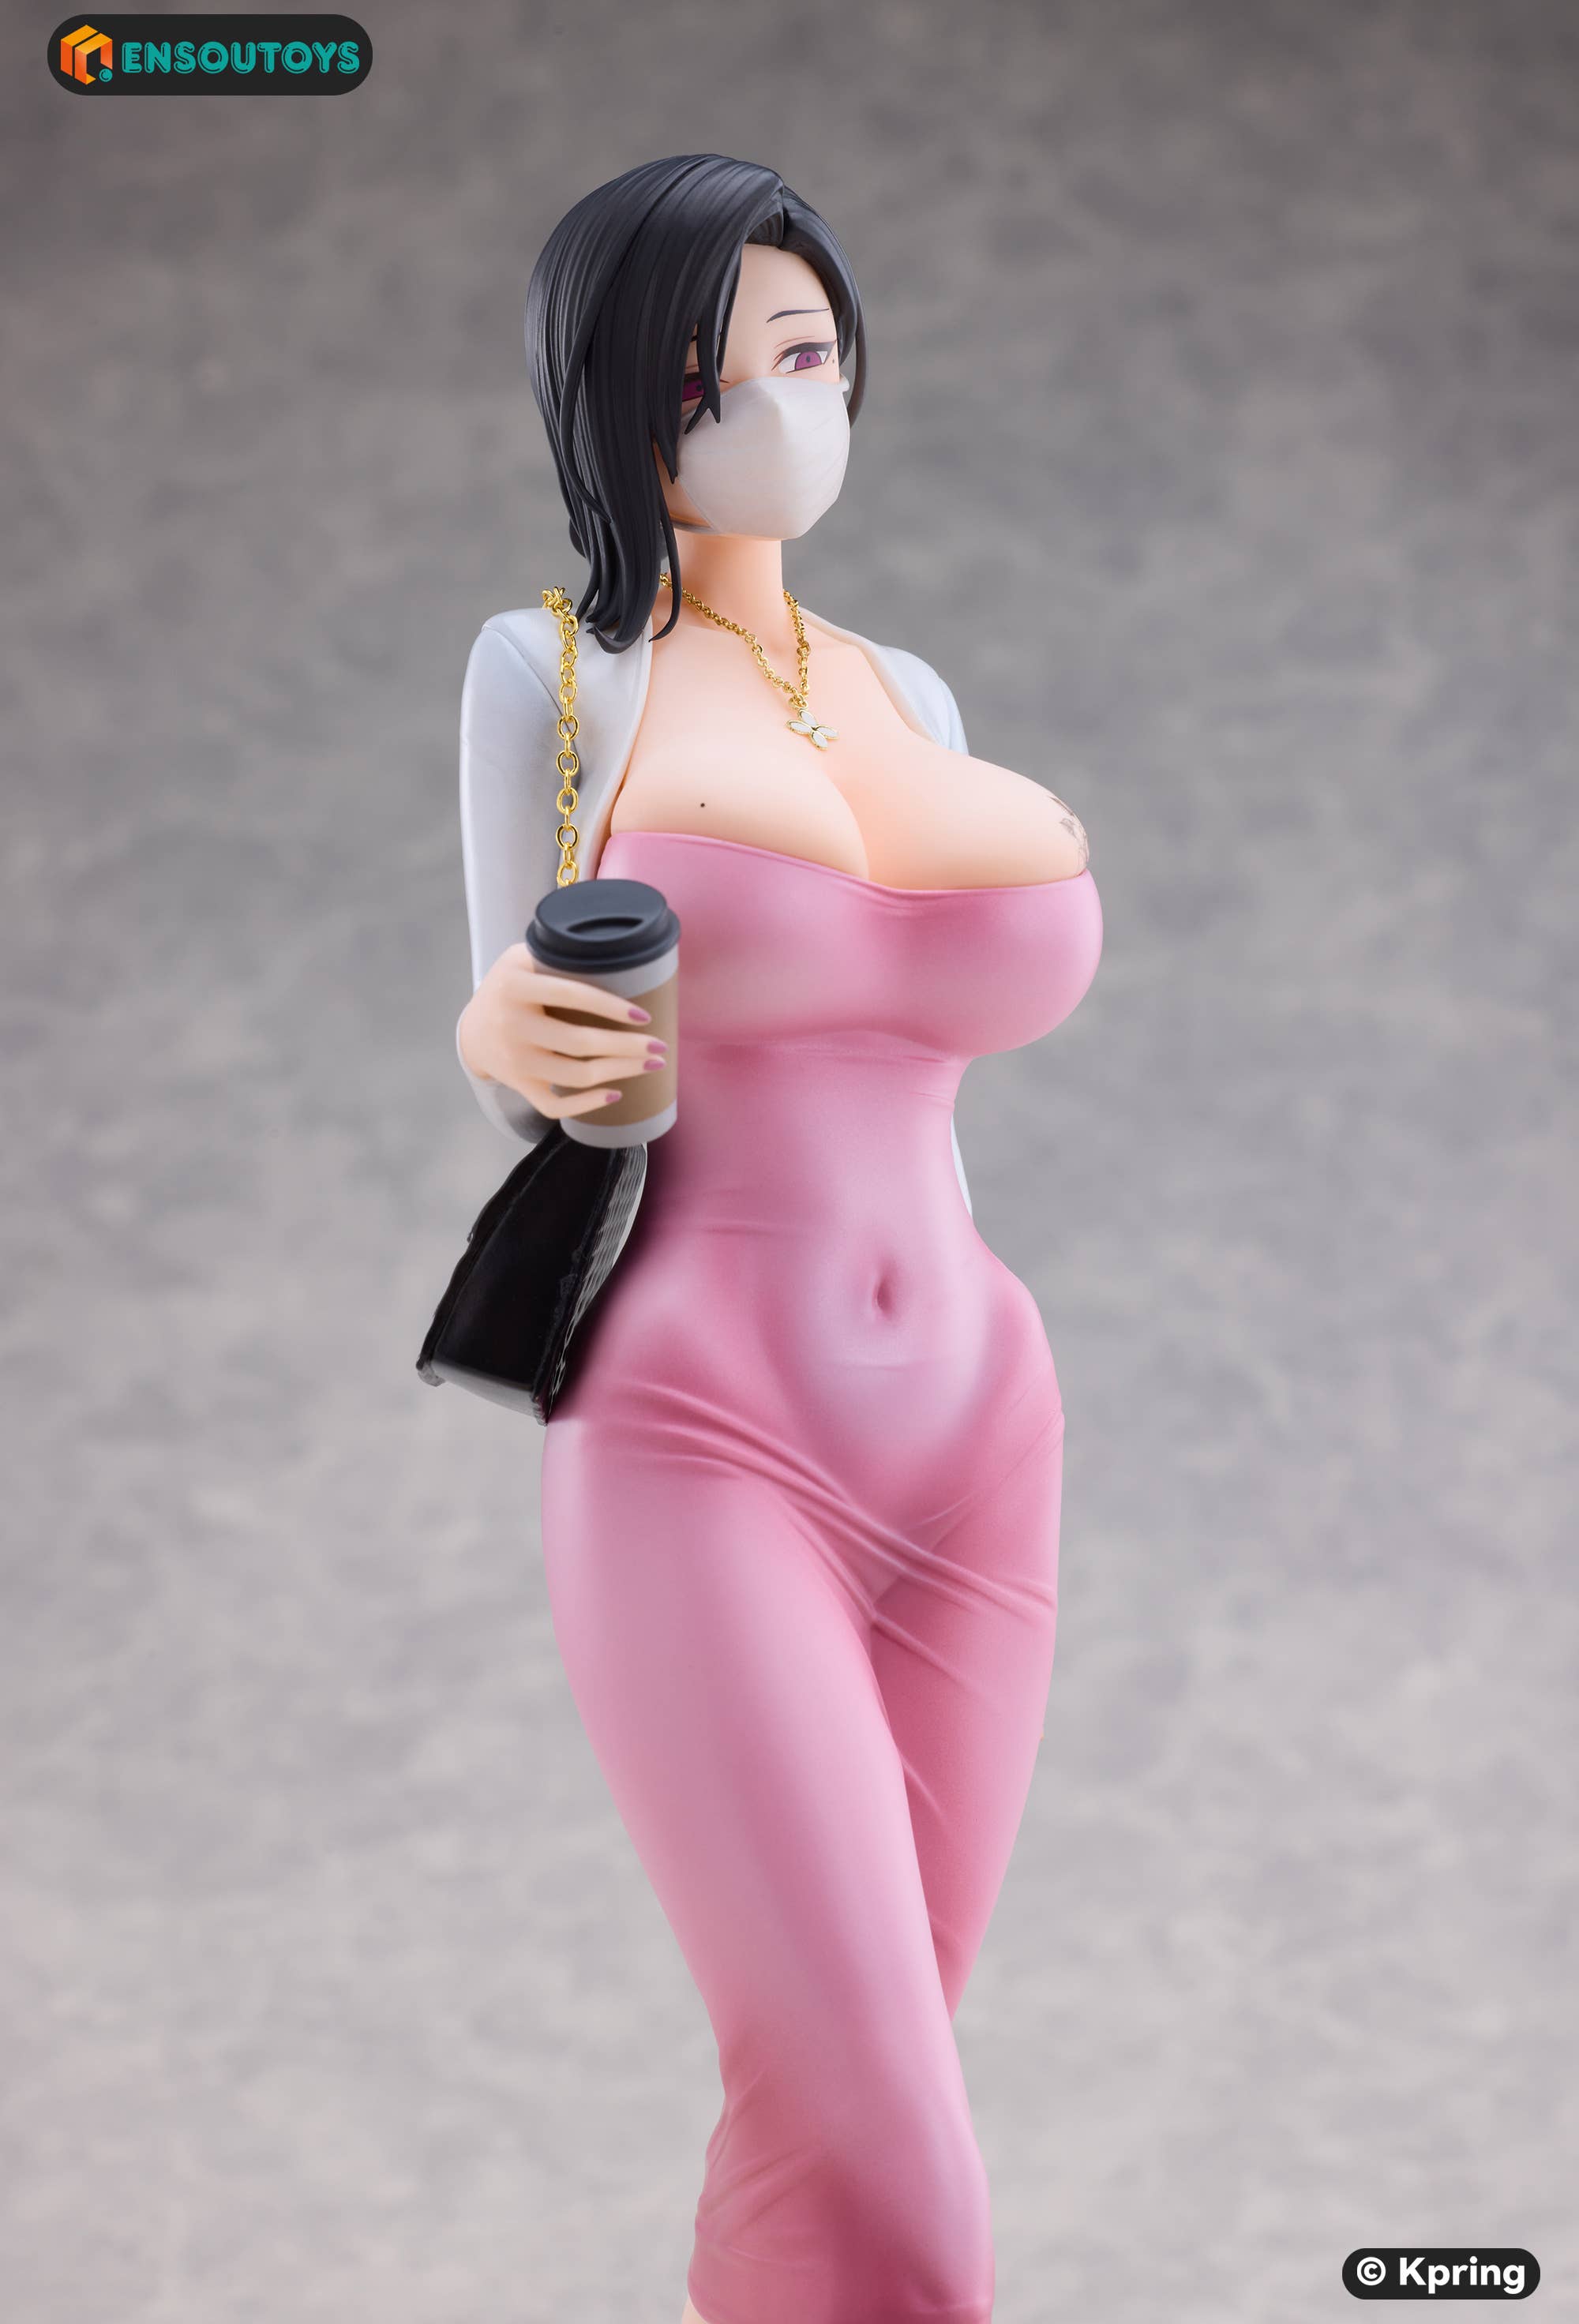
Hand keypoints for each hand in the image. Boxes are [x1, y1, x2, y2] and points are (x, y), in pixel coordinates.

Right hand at [458, 944, 666, 1122]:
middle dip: (628, 1047)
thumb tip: (621, 950)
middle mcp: (511, 1026)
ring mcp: (515, 1062)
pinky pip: (555, 1106)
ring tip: (651, 1065)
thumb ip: (558, 953)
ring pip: (575, 1076)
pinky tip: (617, 1093)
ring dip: (620, 1072)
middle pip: (579, 1043)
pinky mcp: (519, 1086)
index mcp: (515, 987)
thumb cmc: (512, 987)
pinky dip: (588, 1105)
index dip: (611, 1007)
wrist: (472, 1030)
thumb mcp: (522, 958)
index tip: (644, 1015)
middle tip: (661, 1046)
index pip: (571, 995)